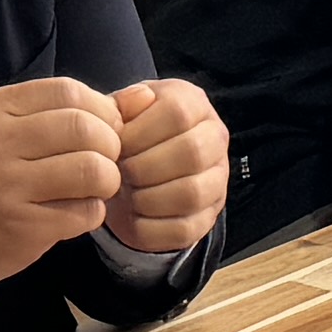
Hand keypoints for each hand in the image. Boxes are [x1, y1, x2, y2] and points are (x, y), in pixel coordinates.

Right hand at [0, 76, 128, 298]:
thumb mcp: (5, 129)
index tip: (101, 128)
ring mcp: (8, 187)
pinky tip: (77, 211)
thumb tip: (143, 96)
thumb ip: (70, 110)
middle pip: (85, 129)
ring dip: (107, 180)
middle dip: (110, 145)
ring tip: (96, 186)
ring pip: (92, 170)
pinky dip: (92, 212)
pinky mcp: (23, 227)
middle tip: (104, 160)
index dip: (100, 109)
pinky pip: (84, 212)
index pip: (68, 91)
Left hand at [106, 78, 230, 253]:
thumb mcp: (121, 111)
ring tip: (126, 193)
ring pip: (191, 194)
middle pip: (191, 153)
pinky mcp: (206, 219)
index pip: (178, 113)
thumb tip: (134, 101)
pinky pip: (183, 230)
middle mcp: (215, 140)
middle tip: (119, 172)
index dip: (140, 132)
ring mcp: (217, 182)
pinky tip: (133, 215)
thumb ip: (120, 104)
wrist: (135, 167)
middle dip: (143, 167)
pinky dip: (150, 228)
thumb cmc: (129, 134)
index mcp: (195, 104)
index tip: (114, 145)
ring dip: (147, 198)